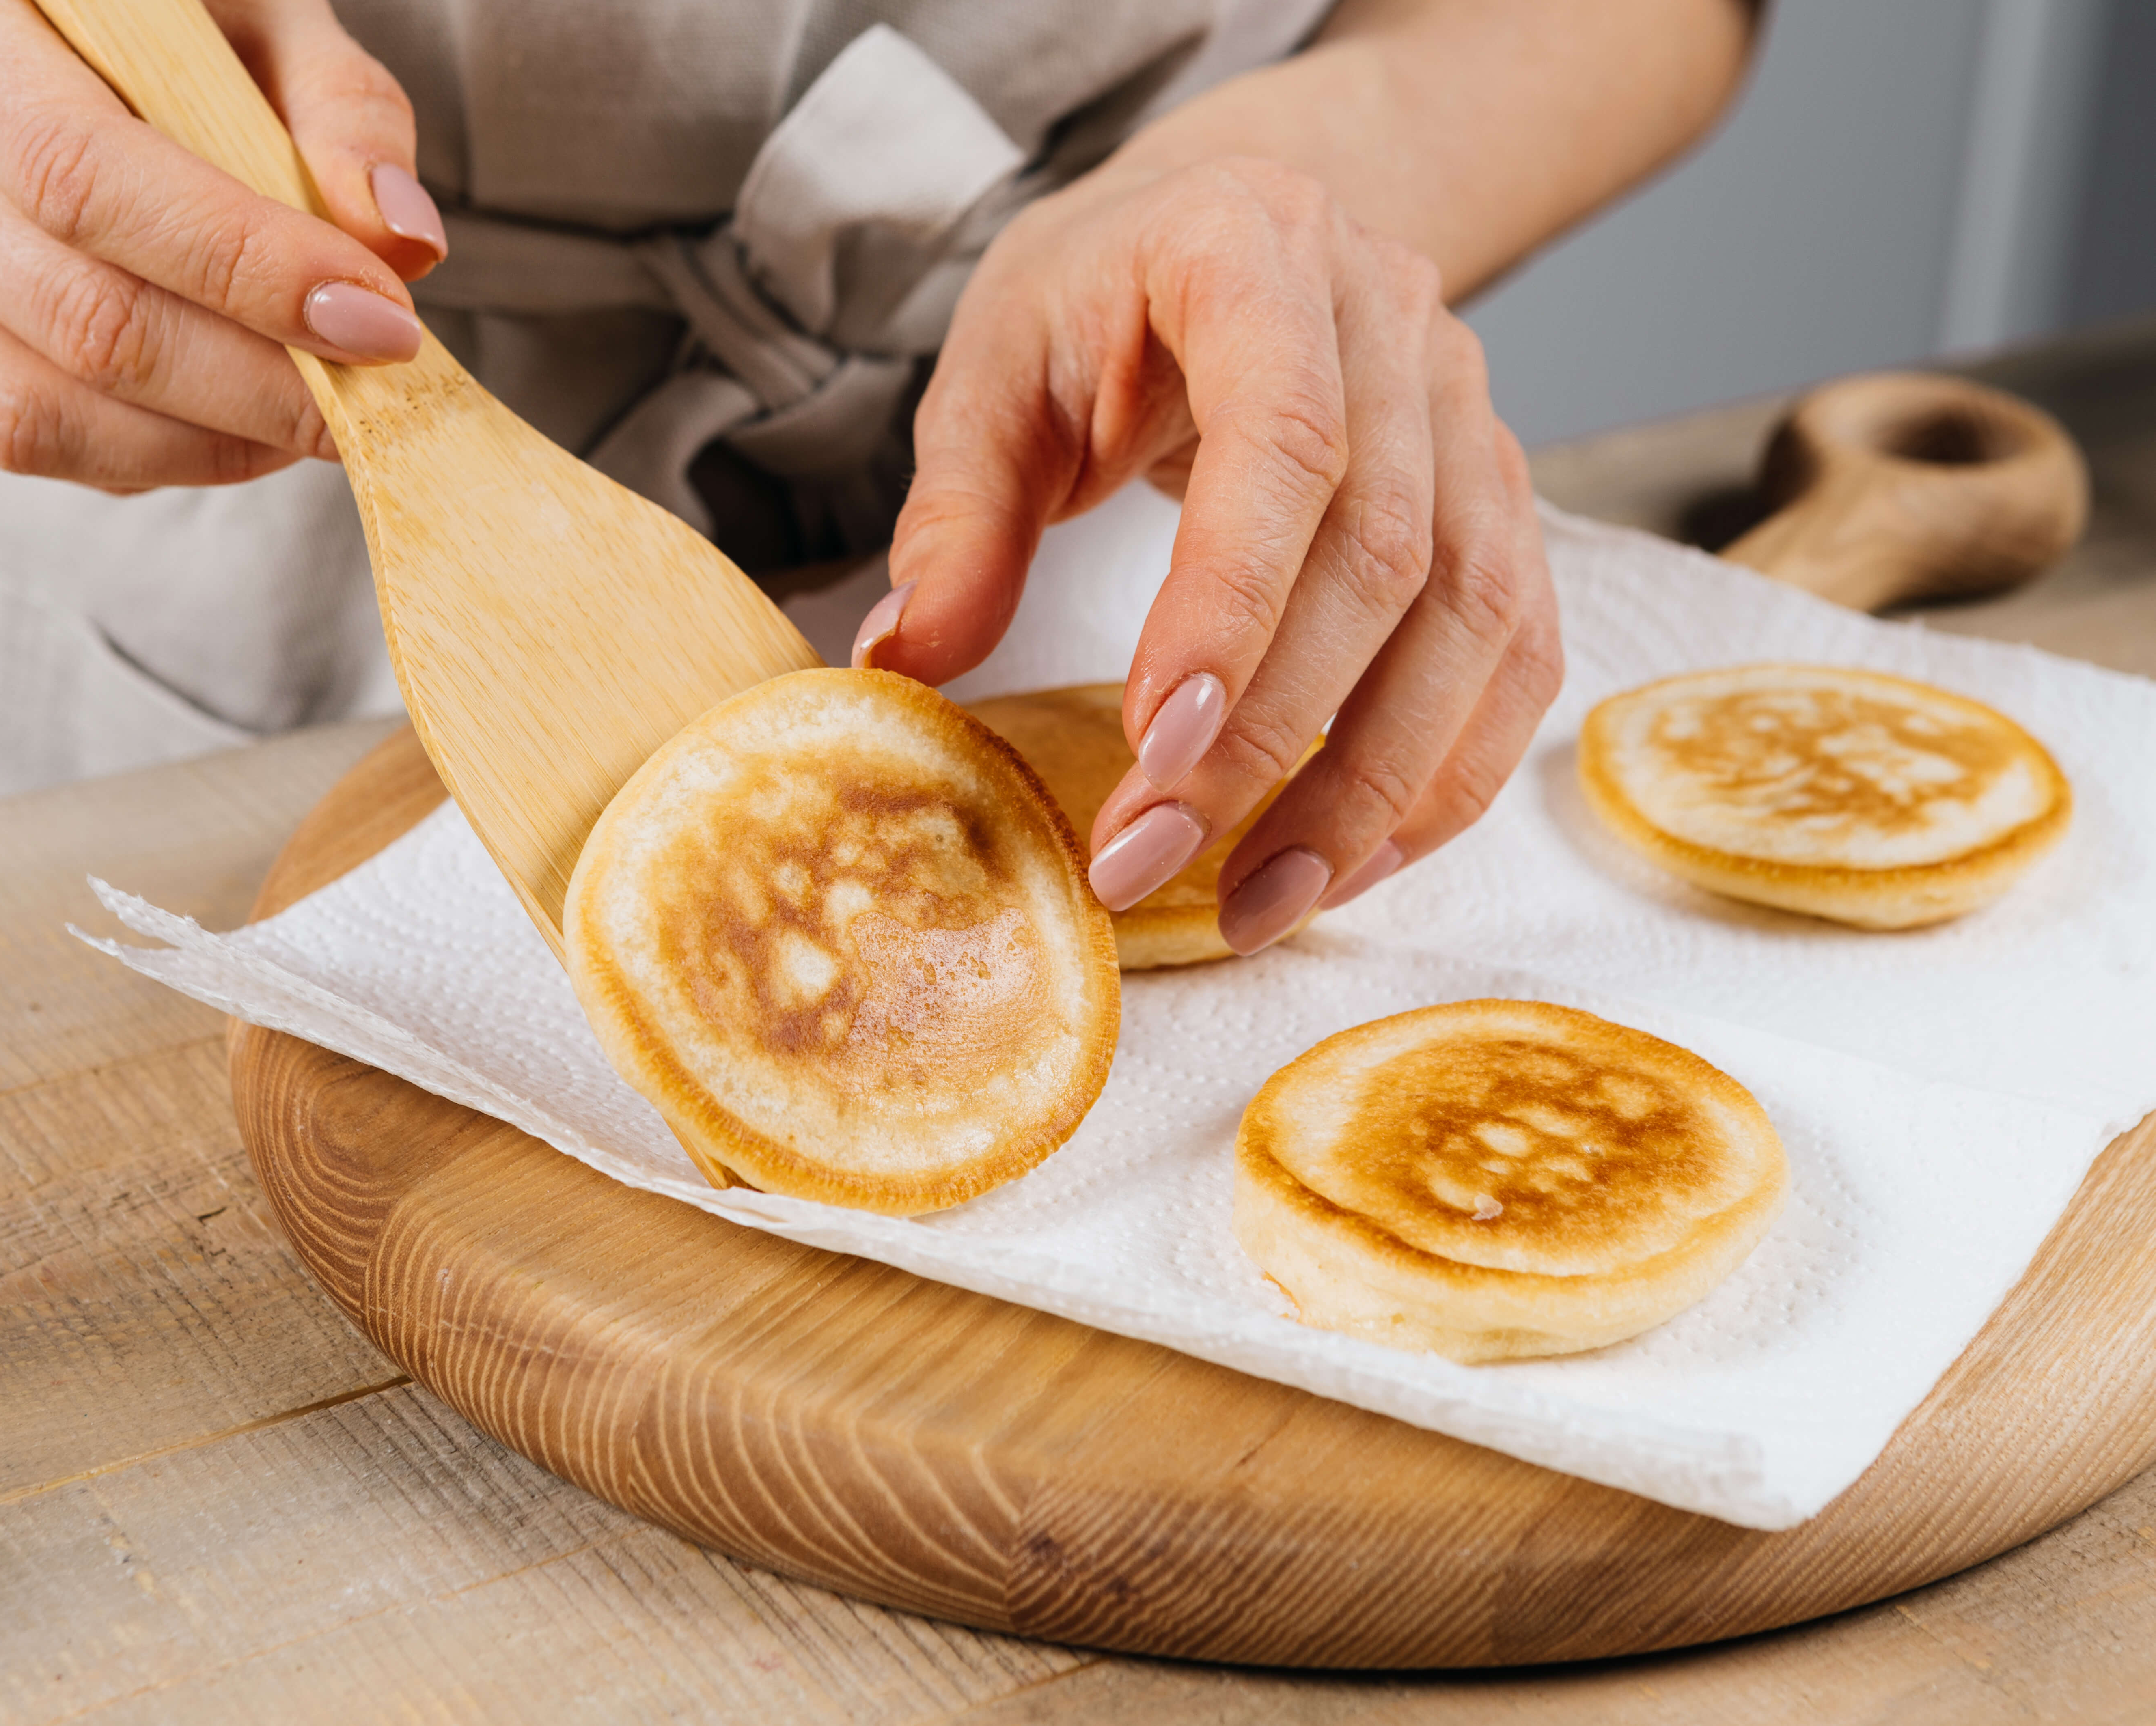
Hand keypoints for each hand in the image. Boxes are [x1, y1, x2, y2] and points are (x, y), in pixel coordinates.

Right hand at [0, 0, 446, 490]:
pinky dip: (149, 457)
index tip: (381, 323)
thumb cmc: (149, 29)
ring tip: (310, 421)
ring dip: (207, 444)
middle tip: (370, 400)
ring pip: (40, 412)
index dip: (248, 270)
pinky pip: (18, 445)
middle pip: (80, 316)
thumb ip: (339, 109)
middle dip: (255, 384)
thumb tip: (401, 241)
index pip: (92, 181)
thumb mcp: (256, 19)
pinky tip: (227, 421)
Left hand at [860, 156, 1561, 951]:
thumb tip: (905, 662)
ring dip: (1370, 791)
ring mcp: (1472, 413)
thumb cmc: (1100, 296)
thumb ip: (956, 515)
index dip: (1229, 606)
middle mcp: (1395, 323)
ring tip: (1256, 904)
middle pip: (1382, 558)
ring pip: (1472, 622)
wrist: (1228, 219)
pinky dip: (1441, 774)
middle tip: (1145, 861)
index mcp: (1255, 254)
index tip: (1147, 748)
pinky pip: (1514, 655)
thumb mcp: (995, 367)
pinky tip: (1346, 861)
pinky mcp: (1502, 498)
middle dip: (1268, 739)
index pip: (1283, 443)